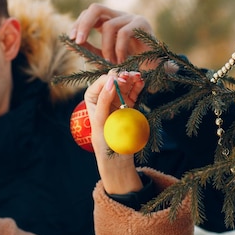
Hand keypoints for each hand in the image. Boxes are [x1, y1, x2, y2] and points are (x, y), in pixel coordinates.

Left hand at [69, 4, 153, 65]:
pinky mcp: (142, 24)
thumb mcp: (104, 57)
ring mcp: (131, 18)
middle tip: (77, 41)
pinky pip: (124, 33)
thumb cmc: (129, 63)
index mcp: (109, 21)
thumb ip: (89, 50)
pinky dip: (118, 49)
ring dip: (105, 48)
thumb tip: (69, 43)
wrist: (154, 70)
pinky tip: (121, 61)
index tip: (71, 39)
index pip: (89, 14)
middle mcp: (119, 16)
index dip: (78, 24)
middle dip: (83, 24)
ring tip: (111, 62)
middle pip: (96, 8)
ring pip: (108, 26)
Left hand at [84, 70, 143, 194]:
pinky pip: (134, 92)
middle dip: (123, 76)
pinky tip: (142, 81)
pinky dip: (138, 86)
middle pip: (115, 81)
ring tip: (138, 77)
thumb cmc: (103, 141)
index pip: (101, 83)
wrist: (117, 158)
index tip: (120, 80)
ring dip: (132, 79)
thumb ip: (104, 100)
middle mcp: (105, 97)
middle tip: (131, 76)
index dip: (111, 79)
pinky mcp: (130, 105)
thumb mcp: (100, 120)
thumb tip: (111, 81)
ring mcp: (118, 100)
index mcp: (93, 98)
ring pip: (126, 85)